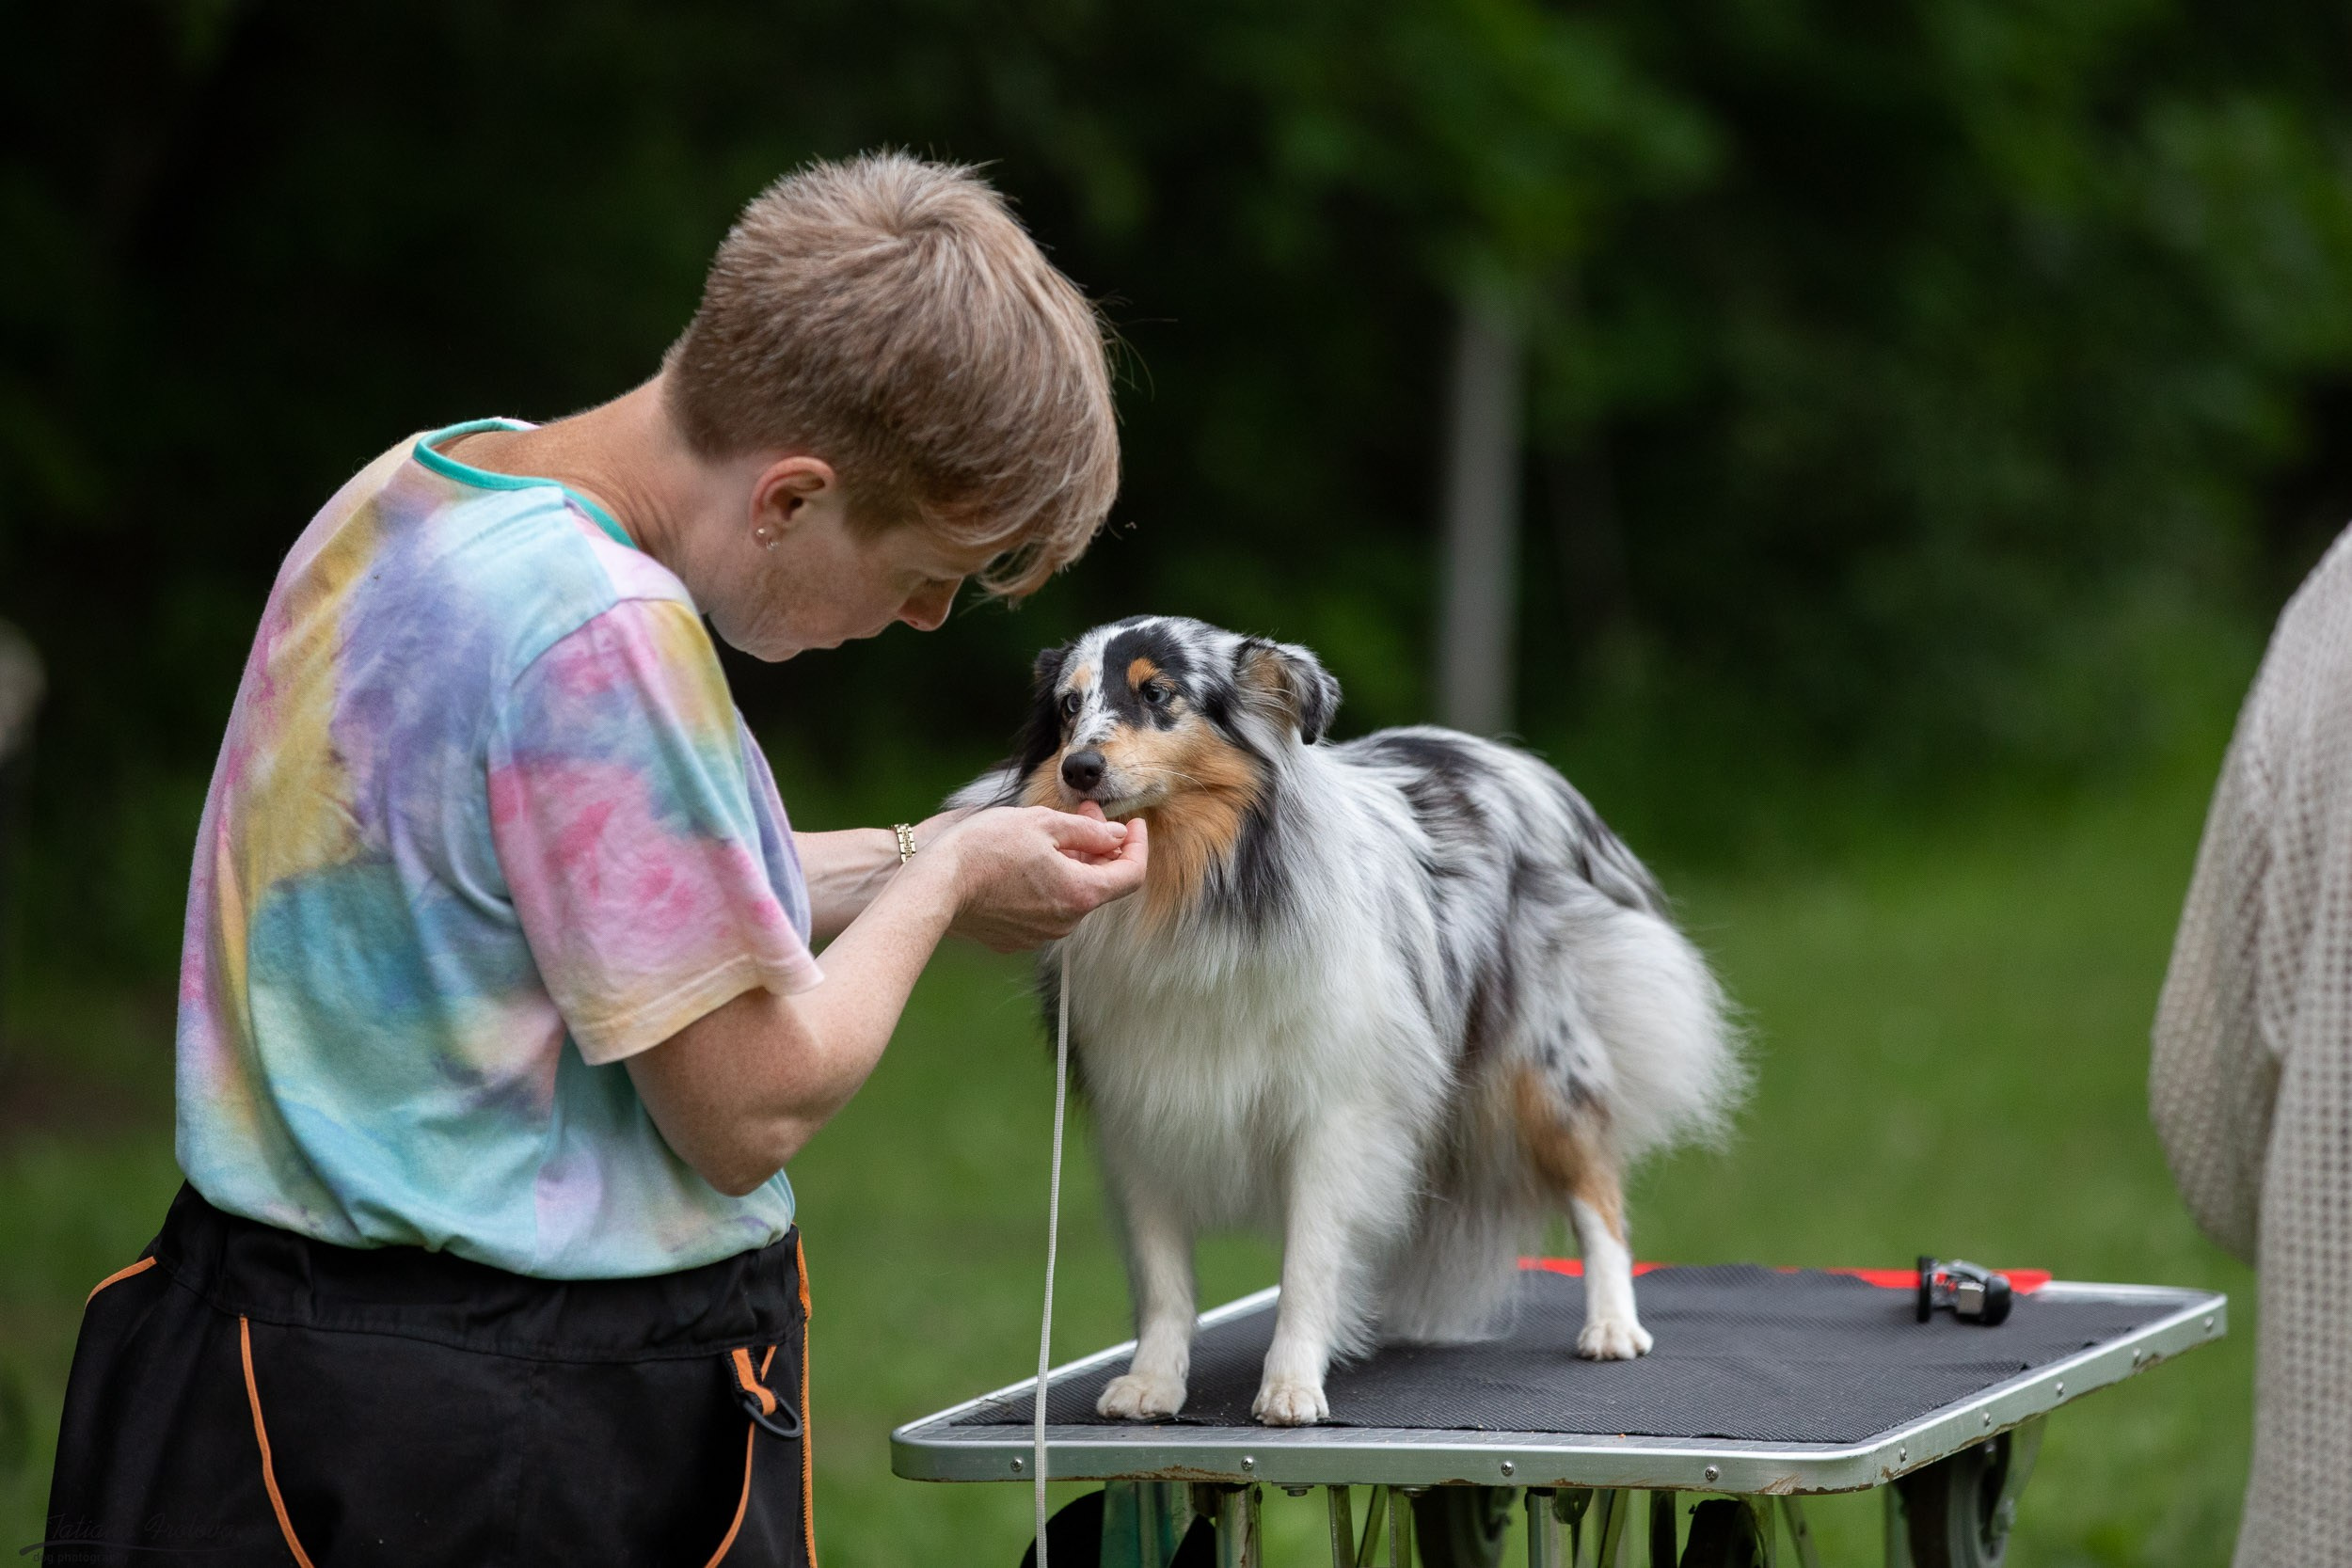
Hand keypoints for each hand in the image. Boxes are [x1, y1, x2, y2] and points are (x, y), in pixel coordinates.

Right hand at [927, 802, 1148, 951]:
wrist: (934, 887)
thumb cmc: (986, 849)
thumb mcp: (1042, 824)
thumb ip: (1088, 832)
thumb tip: (1116, 835)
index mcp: (1081, 894)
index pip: (1132, 875)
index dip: (1138, 845)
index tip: (1133, 822)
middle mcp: (1066, 923)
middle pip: (1099, 884)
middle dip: (1100, 848)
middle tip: (1085, 814)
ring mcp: (1039, 935)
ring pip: (1070, 896)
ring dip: (1073, 865)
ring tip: (1051, 834)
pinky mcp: (1014, 939)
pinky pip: (1043, 909)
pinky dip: (1047, 884)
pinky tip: (1027, 861)